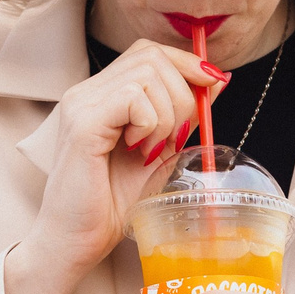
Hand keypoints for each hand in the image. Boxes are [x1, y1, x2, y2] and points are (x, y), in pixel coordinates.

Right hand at [5, 41, 225, 293]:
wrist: (76, 242)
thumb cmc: (111, 204)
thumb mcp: (160, 151)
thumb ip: (183, 115)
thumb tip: (217, 78)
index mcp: (101, 95)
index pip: (149, 51)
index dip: (186, 63)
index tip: (212, 87)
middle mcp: (86, 91)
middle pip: (152, 56)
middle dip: (183, 94)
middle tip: (174, 138)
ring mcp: (80, 104)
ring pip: (147, 73)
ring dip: (167, 114)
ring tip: (151, 150)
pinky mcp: (82, 123)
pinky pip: (133, 97)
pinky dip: (150, 123)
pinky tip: (138, 150)